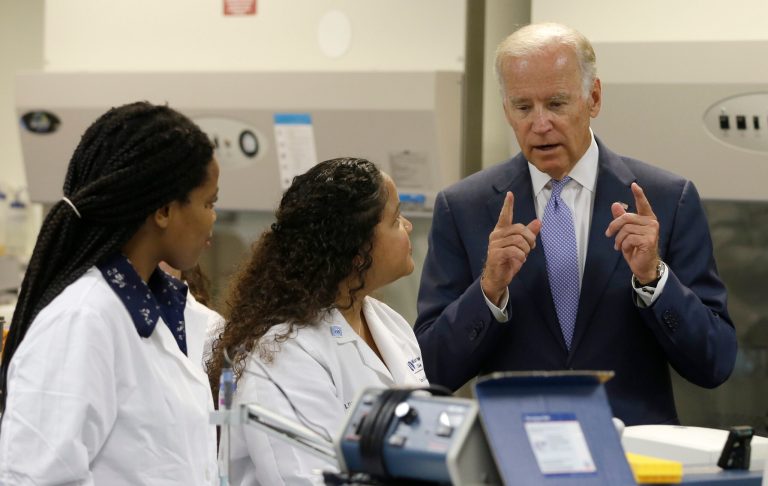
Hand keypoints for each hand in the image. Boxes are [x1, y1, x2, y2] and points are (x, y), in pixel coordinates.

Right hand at [482, 191, 540, 305]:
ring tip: (524, 255)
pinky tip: (519, 261)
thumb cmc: (508, 260)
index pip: (505, 215)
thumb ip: (529, 234)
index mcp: (501, 231)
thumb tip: (538, 222)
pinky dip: (521, 257)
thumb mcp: (521, 246)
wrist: (497, 278)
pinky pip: (514, 251)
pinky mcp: (496, 254)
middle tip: (531, 247)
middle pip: (519, 229)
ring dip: (526, 250)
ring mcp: (494, 244)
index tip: (510, 194)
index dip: (508, 205)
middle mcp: (496, 235)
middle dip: (530, 238)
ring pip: (518, 240)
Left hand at [605, 182, 659, 281]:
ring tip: (619, 246)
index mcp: (647, 218)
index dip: (639, 194)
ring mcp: (652, 231)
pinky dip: (623, 245)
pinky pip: (628, 239)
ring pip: (626, 229)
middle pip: (626, 218)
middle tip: (608, 234)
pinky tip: (627, 250)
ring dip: (618, 239)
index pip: (643, 204)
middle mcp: (651, 222)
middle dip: (614, 226)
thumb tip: (615, 204)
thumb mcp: (626, 233)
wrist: (644, 265)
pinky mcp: (649, 240)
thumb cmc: (635, 248)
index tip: (634, 185)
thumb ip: (621, 219)